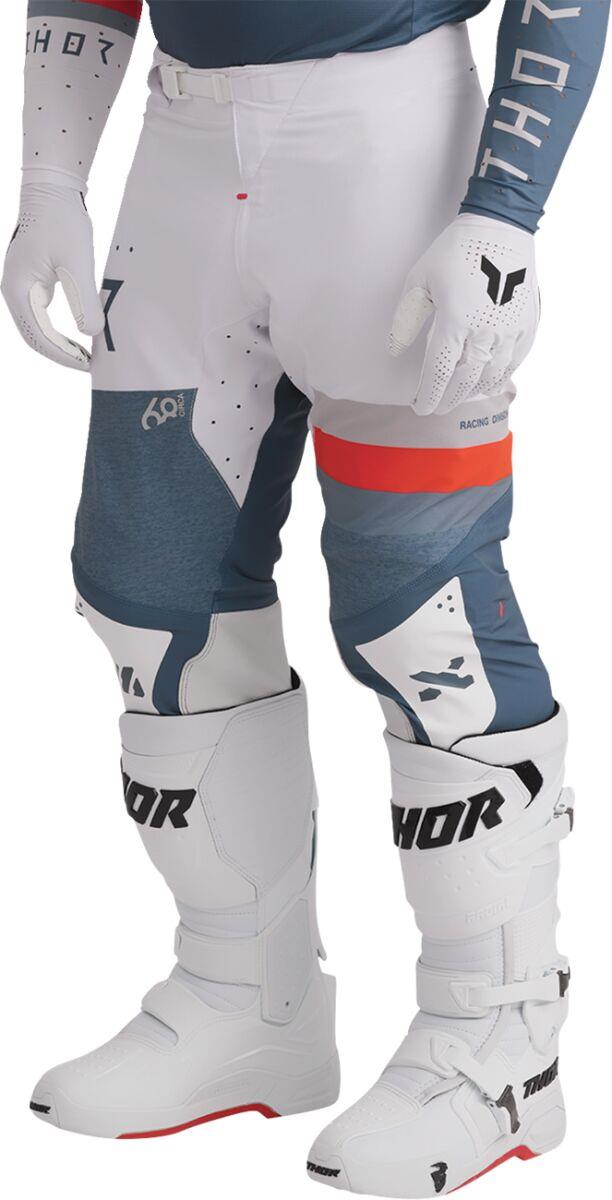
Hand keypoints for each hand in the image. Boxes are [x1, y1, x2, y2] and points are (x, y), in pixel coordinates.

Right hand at [2, 182, 104, 370]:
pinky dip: (58, 330)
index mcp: (18, 290)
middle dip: (60, 354)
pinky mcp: (31, 282)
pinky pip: (41, 316)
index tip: (88, 365)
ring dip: (59, 345)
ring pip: (37, 329)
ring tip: (86, 355)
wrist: (51, 188)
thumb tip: (93, 332)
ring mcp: (20, 287)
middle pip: (34, 338)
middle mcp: (14, 291)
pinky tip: (80, 333)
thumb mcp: (77, 261)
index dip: (64, 355)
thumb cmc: (61, 219)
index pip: (39, 337)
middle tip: (89, 365)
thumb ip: (84, 299)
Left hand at [388, 215, 538, 414]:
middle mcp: (484, 330)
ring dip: (474, 391)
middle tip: (439, 407)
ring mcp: (510, 329)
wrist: (500, 227)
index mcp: (455, 321)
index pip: (439, 372)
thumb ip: (407, 318)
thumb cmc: (455, 251)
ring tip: (462, 398)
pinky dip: (502, 376)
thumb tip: (394, 349)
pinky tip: (491, 381)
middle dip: (449, 398)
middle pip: (465, 380)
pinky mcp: (527, 323)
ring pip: (491, 375)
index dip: (429, 395)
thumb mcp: (419, 280)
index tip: (420, 407)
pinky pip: (515, 361)